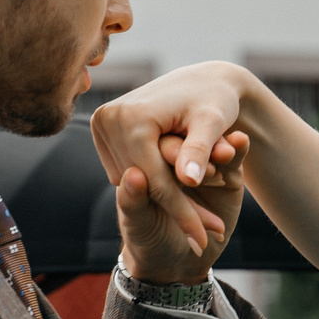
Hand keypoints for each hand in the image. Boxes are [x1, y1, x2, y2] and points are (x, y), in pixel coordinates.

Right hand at [90, 61, 255, 250]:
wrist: (203, 78)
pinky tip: (176, 195)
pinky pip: (129, 168)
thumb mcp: (212, 123)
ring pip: (138, 178)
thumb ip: (199, 150)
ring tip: (199, 227)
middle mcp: (110, 119)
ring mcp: (103, 124)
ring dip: (166, 202)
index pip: (158, 179)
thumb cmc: (215, 99)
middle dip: (178, 212)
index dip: (183, 212)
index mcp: (133, 117)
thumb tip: (189, 180)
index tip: (206, 239)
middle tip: (207, 239)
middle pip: (146, 181)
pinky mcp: (103, 128)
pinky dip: (153, 183)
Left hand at [116, 131, 250, 284]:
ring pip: (211, 146)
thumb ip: (132, 202)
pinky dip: (237, 147)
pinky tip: (240, 141)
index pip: (155, 150)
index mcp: (147, 163)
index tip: (177, 156)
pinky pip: (232, 156)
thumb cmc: (148, 239)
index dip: (167, 153)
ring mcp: (203, 163)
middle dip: (196, 150)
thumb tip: (133, 175)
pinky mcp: (228, 172)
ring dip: (219, 147)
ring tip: (226, 154)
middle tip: (207, 157)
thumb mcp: (137, 225)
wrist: (180, 262)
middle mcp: (175, 158)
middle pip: (186, 143)